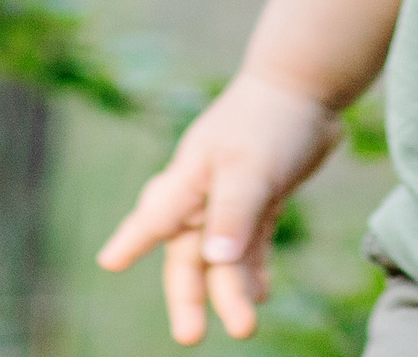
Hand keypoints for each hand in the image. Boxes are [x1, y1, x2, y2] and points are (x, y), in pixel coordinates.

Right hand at [96, 70, 344, 343]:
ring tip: (245, 326)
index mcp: (188, 179)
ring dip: (232, 290)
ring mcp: (232, 199)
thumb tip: (216, 259)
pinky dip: (254, 270)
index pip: (154, 218)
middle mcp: (204, 194)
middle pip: (189, 254)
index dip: (132, 241)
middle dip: (188, 296)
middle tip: (189, 336)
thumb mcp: (250, 166)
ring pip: (224, 257)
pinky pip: (251, 246)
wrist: (308, 86)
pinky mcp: (261, 201)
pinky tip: (261, 294)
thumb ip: (233, 212)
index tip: (110, 262)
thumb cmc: (268, 120)